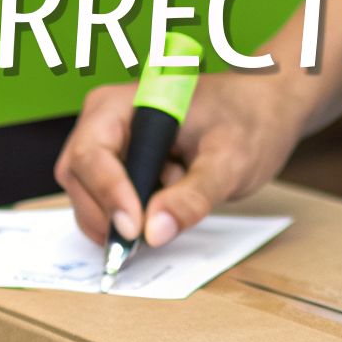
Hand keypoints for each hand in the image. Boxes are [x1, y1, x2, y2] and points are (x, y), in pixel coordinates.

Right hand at [54, 72, 308, 247]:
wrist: (262, 109)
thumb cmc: (248, 121)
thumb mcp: (229, 162)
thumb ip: (192, 197)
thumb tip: (153, 233)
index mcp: (123, 103)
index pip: (91, 155)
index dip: (108, 195)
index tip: (135, 230)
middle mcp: (105, 121)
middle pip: (79, 178)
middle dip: (108, 214)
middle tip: (148, 238)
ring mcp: (110, 144)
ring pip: (89, 196)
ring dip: (124, 215)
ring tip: (174, 200)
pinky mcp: (121, 166)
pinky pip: (109, 202)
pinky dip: (134, 216)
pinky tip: (169, 202)